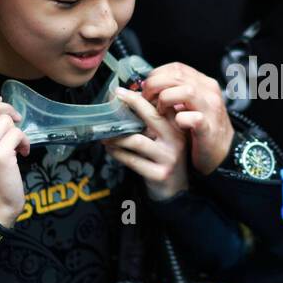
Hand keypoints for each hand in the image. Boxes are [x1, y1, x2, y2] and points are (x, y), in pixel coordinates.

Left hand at [101, 86, 188, 200]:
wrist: (176, 191)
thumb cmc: (165, 159)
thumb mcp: (165, 138)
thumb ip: (153, 122)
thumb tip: (127, 102)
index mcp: (178, 127)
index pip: (161, 105)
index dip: (139, 97)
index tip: (120, 92)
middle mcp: (176, 140)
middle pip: (152, 117)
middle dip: (131, 105)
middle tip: (112, 101)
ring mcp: (169, 158)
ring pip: (136, 140)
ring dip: (116, 137)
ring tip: (105, 135)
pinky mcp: (158, 174)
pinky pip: (131, 160)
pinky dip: (117, 153)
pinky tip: (110, 149)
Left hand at [140, 62, 234, 174]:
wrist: (226, 153)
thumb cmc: (202, 130)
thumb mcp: (191, 105)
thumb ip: (175, 93)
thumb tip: (146, 88)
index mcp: (204, 84)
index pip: (176, 68)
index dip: (157, 75)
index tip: (147, 88)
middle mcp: (210, 93)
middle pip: (177, 76)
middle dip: (155, 86)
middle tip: (146, 99)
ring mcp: (212, 110)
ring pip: (187, 92)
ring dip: (166, 99)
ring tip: (160, 111)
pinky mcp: (210, 129)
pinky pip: (194, 118)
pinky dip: (181, 119)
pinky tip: (176, 124)